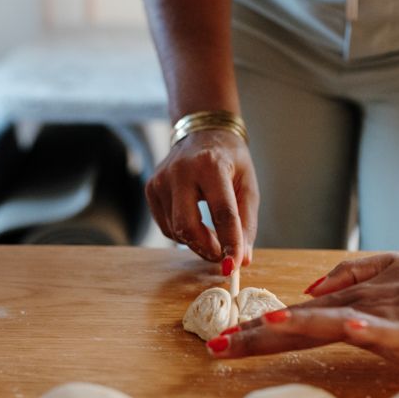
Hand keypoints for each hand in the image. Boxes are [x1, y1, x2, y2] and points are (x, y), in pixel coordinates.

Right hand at [145, 128, 258, 270]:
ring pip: (176, 230)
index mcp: (211, 165)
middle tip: (222, 257)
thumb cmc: (229, 160)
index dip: (230, 242)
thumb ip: (246, 223)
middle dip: (206, 249)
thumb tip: (242, 259)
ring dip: (197, 242)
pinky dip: (184, 233)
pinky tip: (196, 222)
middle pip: (188, 226)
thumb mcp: (247, 185)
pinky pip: (167, 226)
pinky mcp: (151, 189)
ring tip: (213, 235)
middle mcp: (181, 171)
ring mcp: (161, 180)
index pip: (222, 212)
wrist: (201, 132)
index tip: (235, 265)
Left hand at [206, 254, 398, 371]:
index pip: (293, 318)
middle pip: (300, 324)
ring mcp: (384, 320)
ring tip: (269, 328)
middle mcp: (358, 309)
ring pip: (334, 321)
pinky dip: (365, 327)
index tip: (218, 342)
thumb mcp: (388, 272)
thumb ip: (347, 275)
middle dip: (257, 337)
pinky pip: (385, 330)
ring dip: (300, 325)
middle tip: (218, 349)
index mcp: (349, 304)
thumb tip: (305, 287)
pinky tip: (348, 328)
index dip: (255, 330)